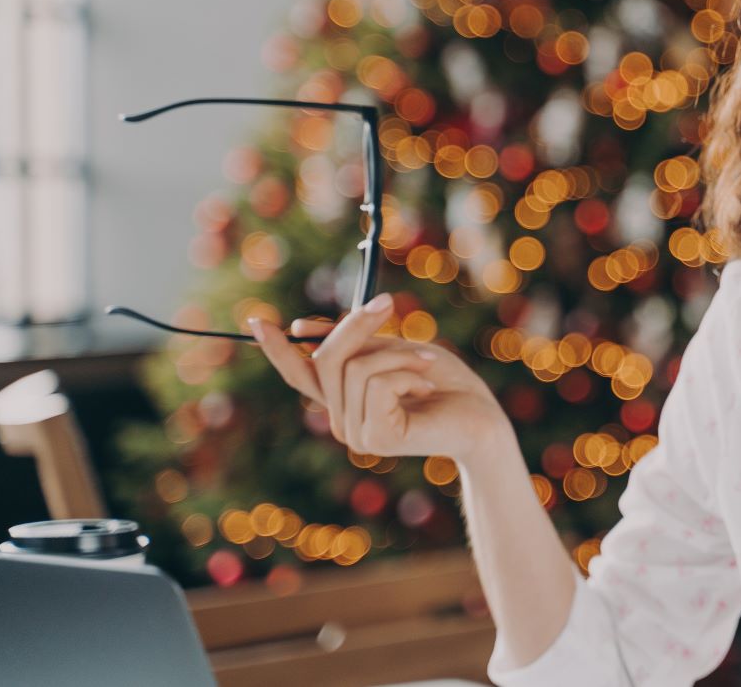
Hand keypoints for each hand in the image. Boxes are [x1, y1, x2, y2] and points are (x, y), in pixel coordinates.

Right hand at [249, 296, 508, 463]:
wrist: (483, 417)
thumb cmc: (446, 383)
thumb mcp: (394, 350)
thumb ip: (355, 342)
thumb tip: (301, 328)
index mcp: (345, 400)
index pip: (301, 375)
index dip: (278, 349)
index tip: (257, 322)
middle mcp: (342, 421)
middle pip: (325, 359)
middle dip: (356, 325)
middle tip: (388, 303)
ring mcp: (356, 434)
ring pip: (352, 367)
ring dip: (395, 353)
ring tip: (426, 364)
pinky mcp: (374, 438)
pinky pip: (374, 383)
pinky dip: (405, 372)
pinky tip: (425, 386)